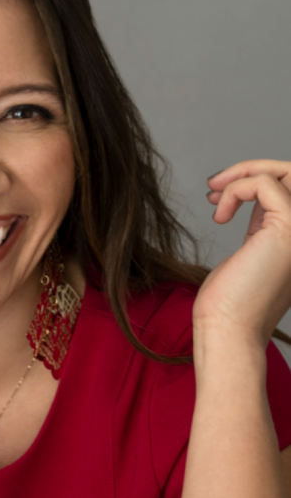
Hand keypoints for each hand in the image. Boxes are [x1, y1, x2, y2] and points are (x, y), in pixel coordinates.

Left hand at [194, 160, 290, 349]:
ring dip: (243, 174)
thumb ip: (258, 221)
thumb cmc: (231, 297)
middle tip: (213, 185)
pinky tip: (219, 217)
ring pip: (284, 172)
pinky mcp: (288, 229)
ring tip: (213, 193)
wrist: (228, 327)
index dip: (255, 179)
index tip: (218, 193)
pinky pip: (264, 185)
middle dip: (250, 169)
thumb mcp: (251, 249)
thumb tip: (243, 192)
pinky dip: (236, 189)